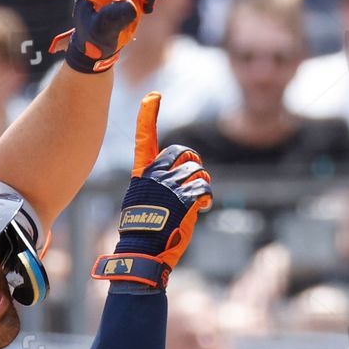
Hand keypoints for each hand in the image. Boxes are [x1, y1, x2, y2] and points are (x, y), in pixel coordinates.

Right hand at [91, 93, 212, 289]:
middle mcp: (155, 175)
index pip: (144, 138)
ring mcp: (170, 186)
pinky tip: (203, 207)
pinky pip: (204, 187)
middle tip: (195, 175)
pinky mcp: (186, 199)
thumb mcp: (145, 203)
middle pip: (181, 152)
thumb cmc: (144, 233)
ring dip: (202, 182)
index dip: (148, 116)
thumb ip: (159, 187)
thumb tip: (181, 184)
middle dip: (193, 162)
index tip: (153, 96)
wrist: (143, 253)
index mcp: (142, 174)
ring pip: (196, 170)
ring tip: (198, 198)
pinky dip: (206, 196)